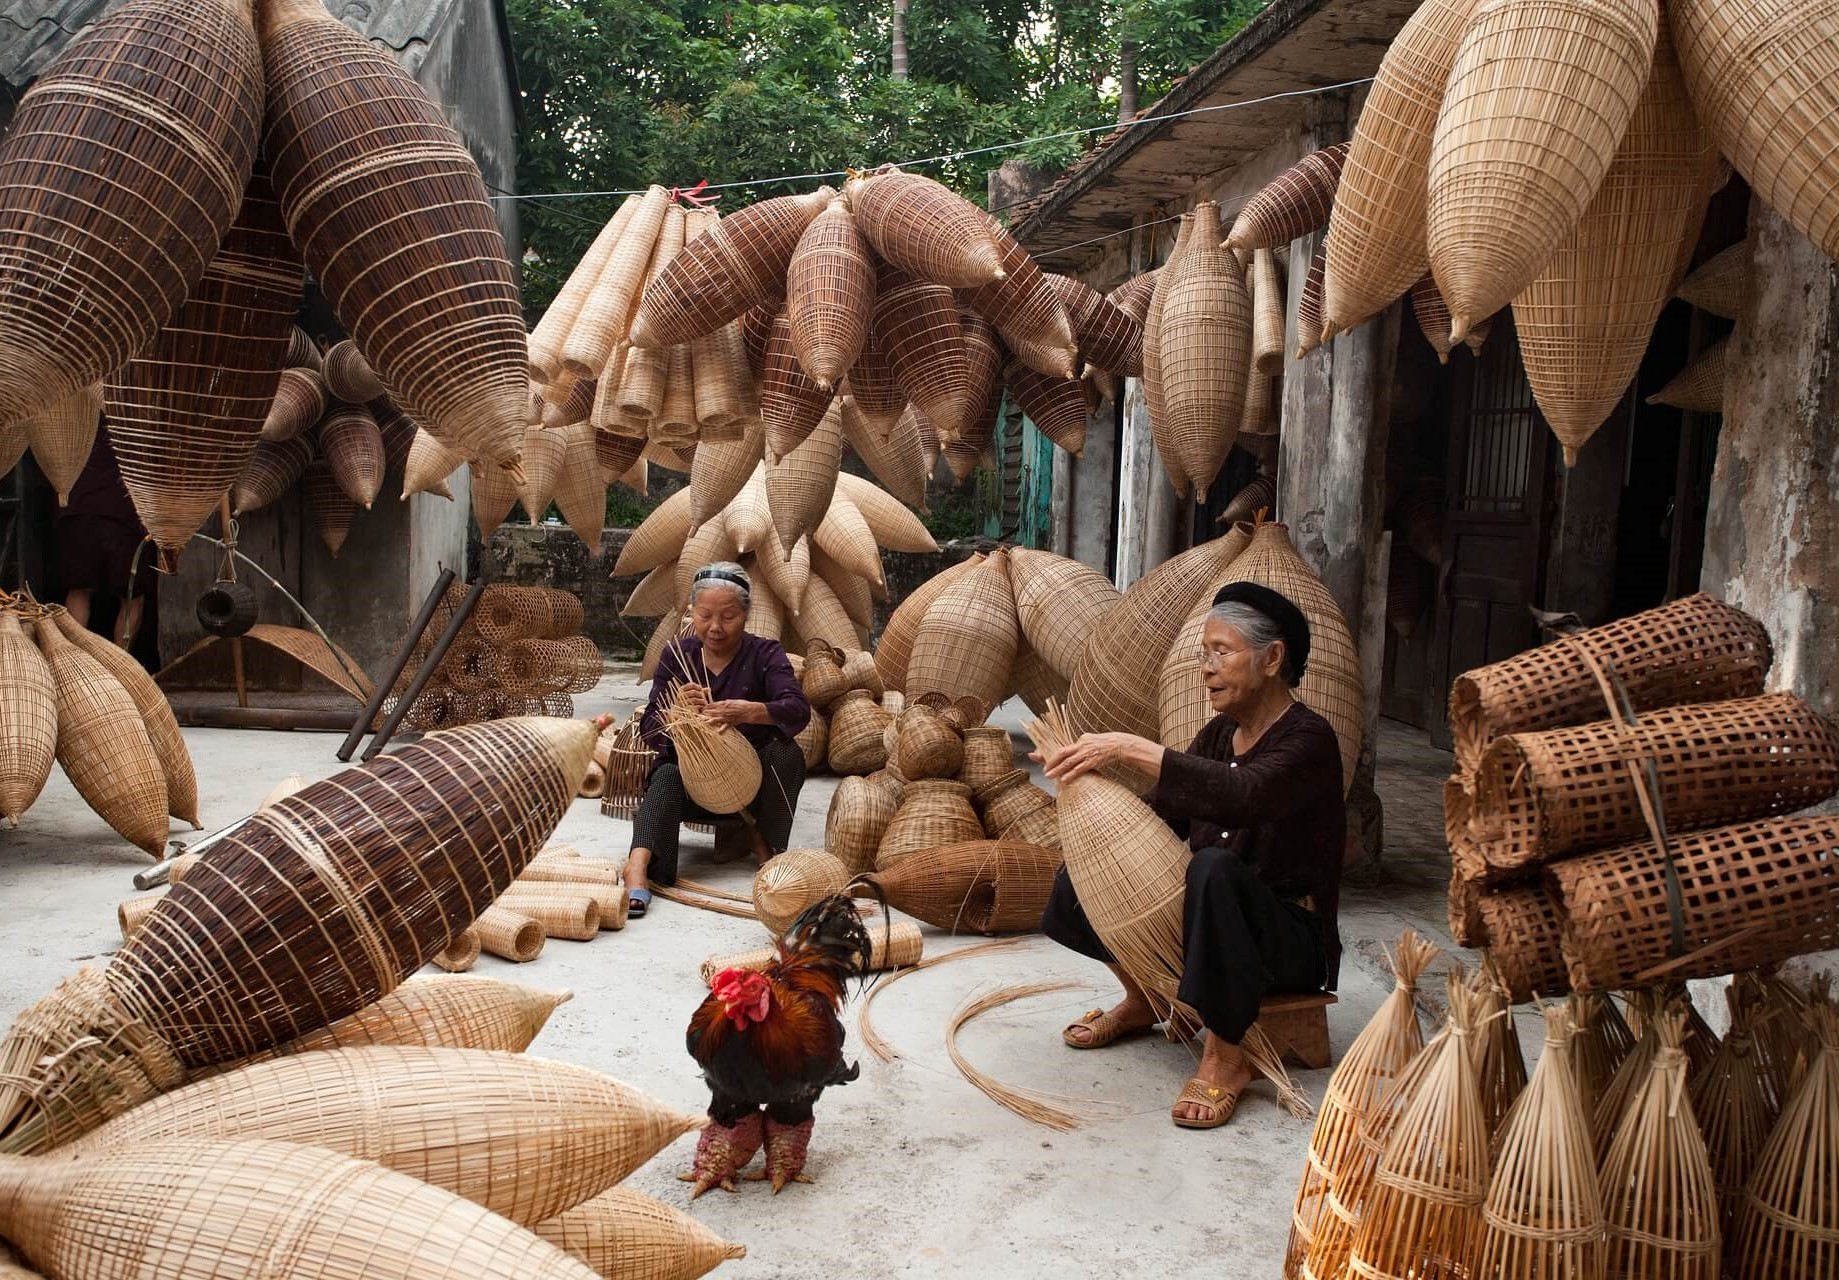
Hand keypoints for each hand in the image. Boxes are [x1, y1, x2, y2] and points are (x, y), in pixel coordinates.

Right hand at [678, 684, 709, 708]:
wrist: (687, 714)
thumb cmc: (692, 703)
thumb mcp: (696, 696)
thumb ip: (701, 692)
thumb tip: (708, 689)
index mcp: (681, 690)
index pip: (691, 685)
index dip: (698, 687)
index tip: (702, 690)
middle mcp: (680, 696)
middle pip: (693, 692)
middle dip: (700, 695)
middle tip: (704, 699)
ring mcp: (681, 703)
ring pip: (694, 700)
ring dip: (701, 701)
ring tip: (704, 703)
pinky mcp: (684, 710)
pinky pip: (694, 707)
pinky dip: (699, 706)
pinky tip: (701, 707)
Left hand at [702, 700, 760, 726]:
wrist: (749, 710)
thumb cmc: (742, 705)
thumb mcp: (732, 701)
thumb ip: (725, 702)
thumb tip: (719, 703)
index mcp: (723, 704)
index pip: (712, 705)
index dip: (706, 707)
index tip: (702, 709)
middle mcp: (723, 710)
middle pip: (711, 712)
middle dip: (705, 714)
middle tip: (698, 716)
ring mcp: (726, 717)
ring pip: (715, 719)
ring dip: (709, 721)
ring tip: (704, 722)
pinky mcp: (730, 723)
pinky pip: (725, 727)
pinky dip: (721, 730)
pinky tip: (717, 732)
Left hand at [1037, 732, 1160, 783]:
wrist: (1120, 745)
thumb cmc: (1106, 743)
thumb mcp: (1091, 738)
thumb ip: (1081, 741)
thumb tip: (1075, 742)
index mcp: (1079, 740)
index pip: (1061, 748)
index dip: (1049, 753)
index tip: (1039, 757)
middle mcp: (1081, 745)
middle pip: (1061, 753)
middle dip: (1050, 761)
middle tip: (1043, 770)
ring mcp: (1087, 753)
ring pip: (1069, 762)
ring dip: (1058, 770)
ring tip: (1049, 776)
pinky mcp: (1094, 761)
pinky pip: (1080, 769)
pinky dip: (1071, 774)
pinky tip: (1064, 780)